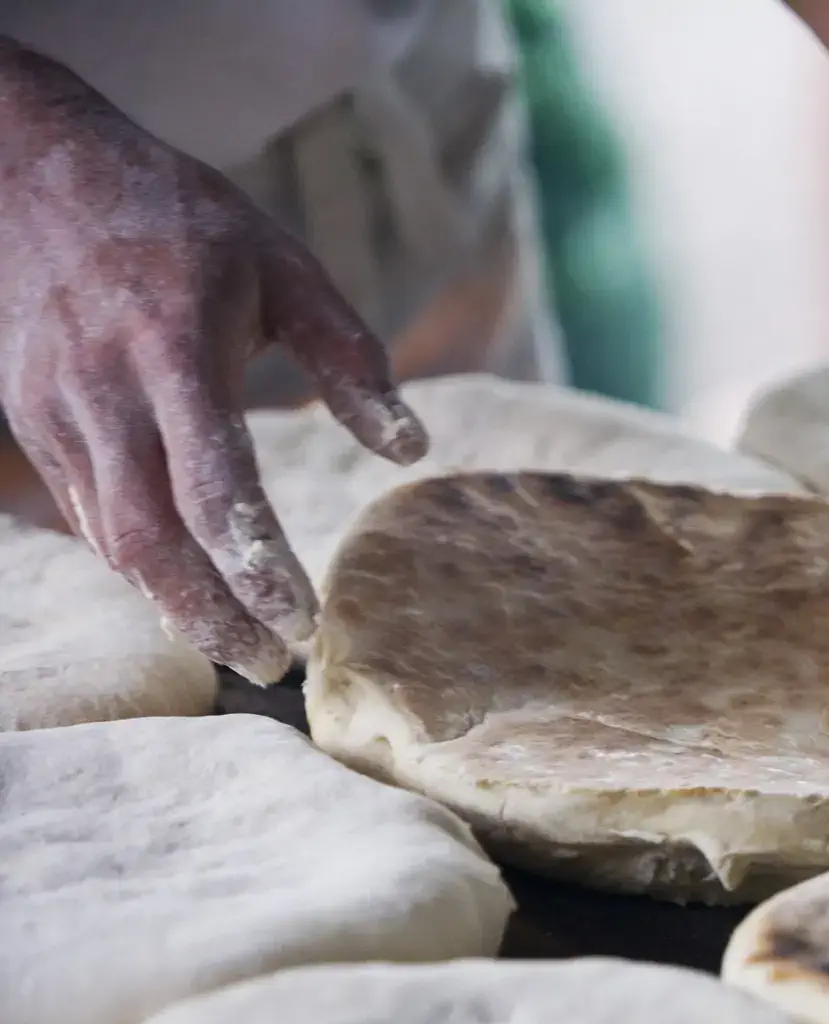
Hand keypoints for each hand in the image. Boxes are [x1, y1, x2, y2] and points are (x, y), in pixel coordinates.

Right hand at [0, 40, 425, 682]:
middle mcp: (104, 395)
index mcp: (173, 353)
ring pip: (110, 540)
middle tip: (272, 668)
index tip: (303, 621)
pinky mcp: (31, 422)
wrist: (30, 171)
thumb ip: (350, 357)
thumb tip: (411, 448)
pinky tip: (184, 590)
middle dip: (210, 617)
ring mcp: (56, 413)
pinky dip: (137, 562)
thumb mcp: (283, 264)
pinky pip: (85, 515)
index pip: (213, 487)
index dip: (256, 567)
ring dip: (171, 604)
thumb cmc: (178, 218)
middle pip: (150, 540)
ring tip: (237, 646)